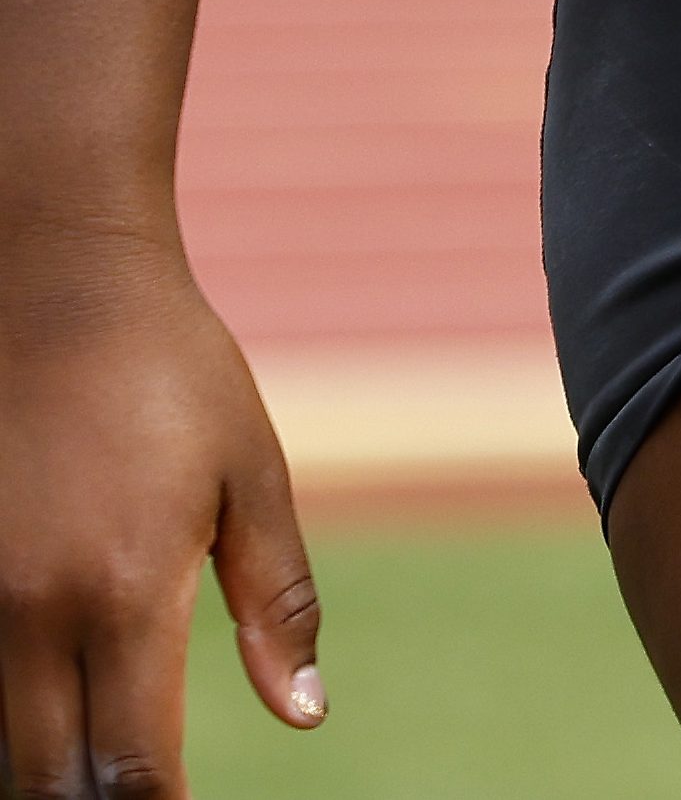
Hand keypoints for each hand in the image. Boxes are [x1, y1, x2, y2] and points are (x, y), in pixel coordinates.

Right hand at [0, 244, 320, 796]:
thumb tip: (305, 715)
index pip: (133, 772)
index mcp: (127, 591)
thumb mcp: (249, 471)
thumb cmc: (170, 369)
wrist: (58, 278)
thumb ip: (276, 599)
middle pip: (47, 786)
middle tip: (136, 797)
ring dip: (41, 770)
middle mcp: (34, 611)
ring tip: (88, 767)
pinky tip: (37, 711)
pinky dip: (2, 713)